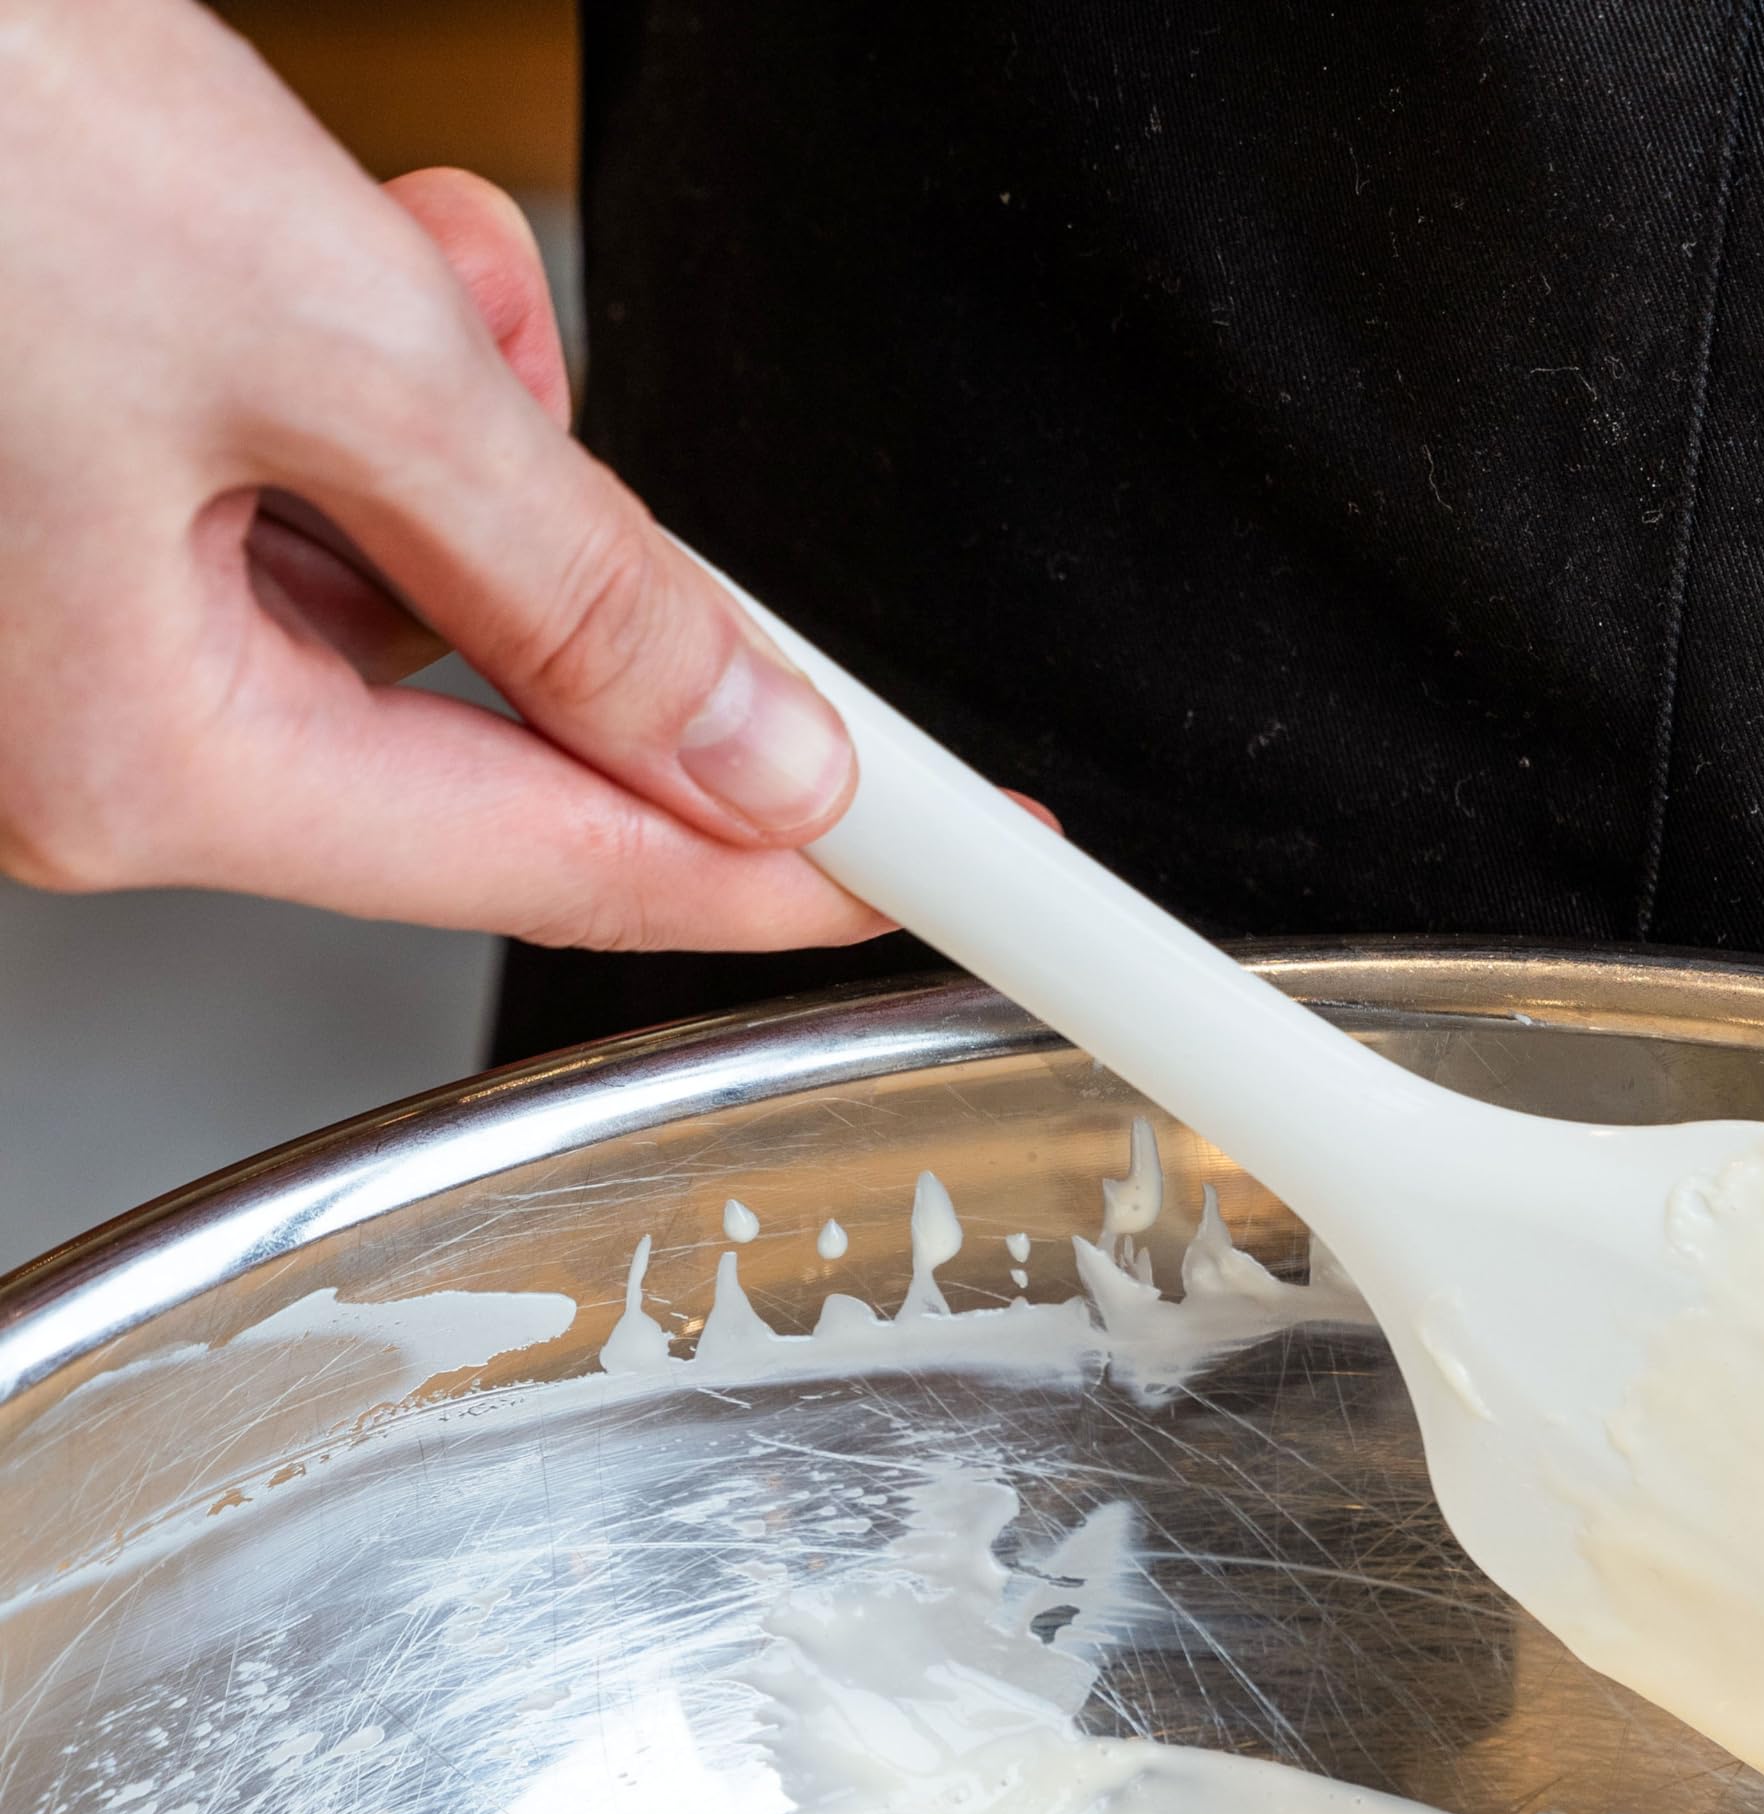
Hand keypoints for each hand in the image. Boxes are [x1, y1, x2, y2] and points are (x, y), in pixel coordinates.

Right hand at [0, 0, 886, 949]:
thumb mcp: (321, 337)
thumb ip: (572, 580)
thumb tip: (749, 742)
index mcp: (148, 755)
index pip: (565, 863)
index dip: (780, 864)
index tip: (940, 865)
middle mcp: (88, 740)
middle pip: (487, 734)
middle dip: (601, 579)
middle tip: (687, 493)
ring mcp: (59, 639)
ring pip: (397, 598)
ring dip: (472, 444)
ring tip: (418, 271)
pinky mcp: (52, 527)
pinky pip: (294, 513)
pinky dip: (366, 397)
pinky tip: (341, 262)